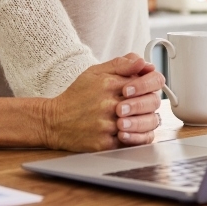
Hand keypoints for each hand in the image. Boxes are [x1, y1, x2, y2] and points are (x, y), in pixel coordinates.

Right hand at [42, 54, 164, 151]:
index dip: (152, 83)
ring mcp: (108, 125)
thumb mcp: (95, 72)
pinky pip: (134, 142)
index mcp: (109, 83)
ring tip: (136, 117)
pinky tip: (131, 131)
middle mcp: (110, 104)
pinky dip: (138, 137)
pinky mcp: (105, 144)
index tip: (147, 86)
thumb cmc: (77, 96)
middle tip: (143, 103)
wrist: (54, 121)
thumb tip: (144, 63)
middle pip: (151, 102)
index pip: (148, 80)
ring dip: (146, 120)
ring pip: (146, 123)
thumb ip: (121, 64)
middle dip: (151, 102)